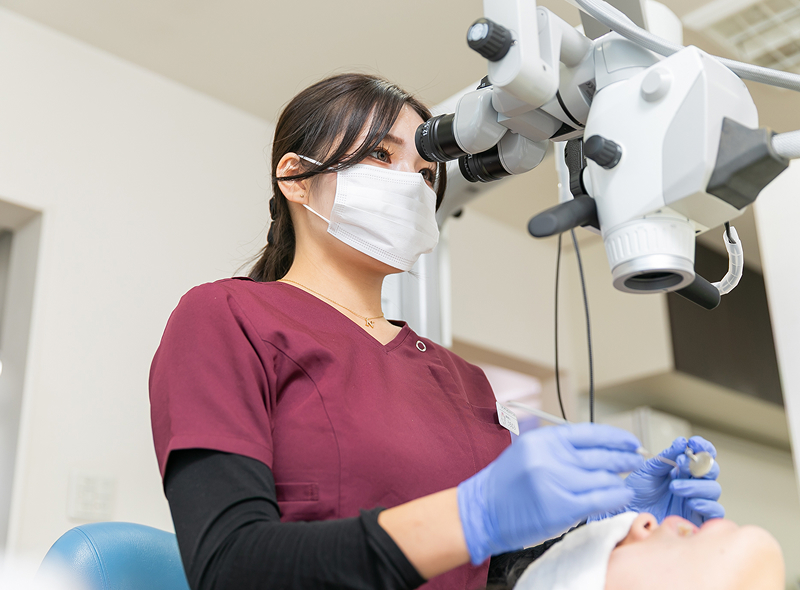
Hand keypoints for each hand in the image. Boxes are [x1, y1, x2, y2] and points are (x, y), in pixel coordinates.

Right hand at [457, 423, 643, 564]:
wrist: (483, 510)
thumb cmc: (506, 484)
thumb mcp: (529, 452)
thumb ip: (559, 448)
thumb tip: (598, 450)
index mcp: (544, 440)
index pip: (590, 433)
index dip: (616, 437)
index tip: (631, 442)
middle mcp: (551, 457)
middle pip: (601, 455)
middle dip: (624, 458)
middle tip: (636, 460)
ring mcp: (557, 482)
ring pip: (604, 478)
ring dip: (620, 481)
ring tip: (626, 482)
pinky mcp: (562, 508)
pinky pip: (600, 499)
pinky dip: (616, 497)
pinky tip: (622, 495)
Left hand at [591, 436, 723, 526]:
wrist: (627, 515)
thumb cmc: (636, 493)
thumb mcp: (648, 471)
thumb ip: (666, 458)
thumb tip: (682, 443)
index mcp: (681, 469)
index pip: (702, 454)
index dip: (703, 447)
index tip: (694, 443)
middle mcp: (692, 483)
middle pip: (711, 470)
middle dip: (698, 464)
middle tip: (680, 464)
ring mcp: (696, 500)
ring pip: (713, 489)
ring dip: (696, 485)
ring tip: (674, 487)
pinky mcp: (698, 519)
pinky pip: (715, 511)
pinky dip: (706, 504)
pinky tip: (691, 502)